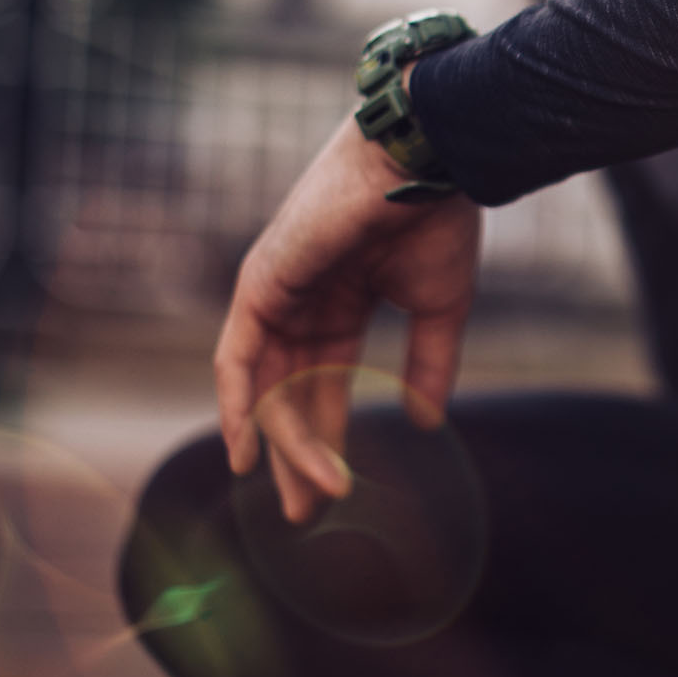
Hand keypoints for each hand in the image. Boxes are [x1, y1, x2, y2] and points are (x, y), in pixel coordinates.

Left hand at [213, 112, 480, 522]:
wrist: (427, 163)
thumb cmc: (438, 221)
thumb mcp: (439, 308)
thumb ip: (428, 365)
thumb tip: (425, 422)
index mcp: (343, 300)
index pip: (326, 382)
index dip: (329, 437)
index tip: (336, 491)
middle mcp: (302, 299)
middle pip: (290, 393)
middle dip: (297, 454)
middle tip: (306, 513)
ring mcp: (276, 291)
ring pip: (269, 384)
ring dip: (281, 443)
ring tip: (301, 497)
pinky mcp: (261, 283)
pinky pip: (238, 355)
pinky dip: (237, 402)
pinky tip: (246, 450)